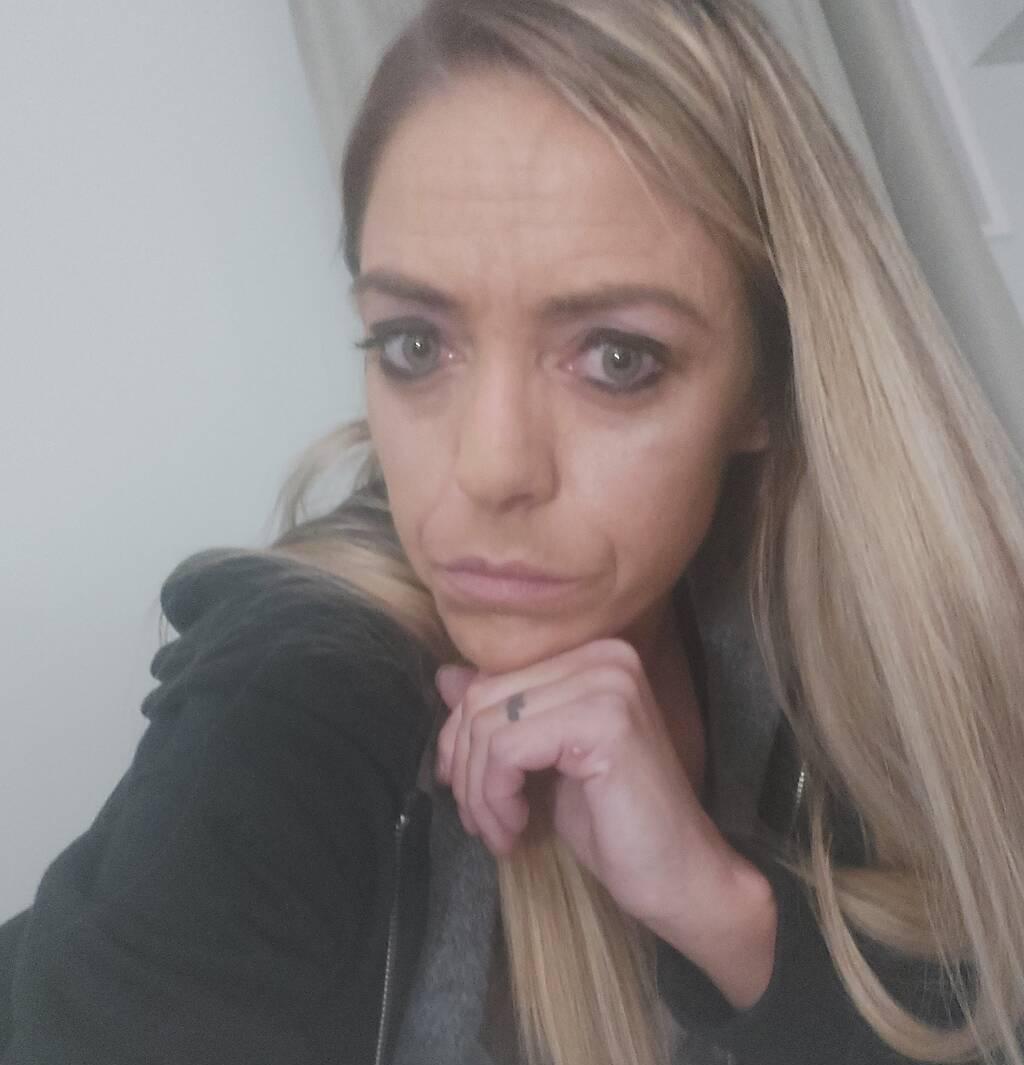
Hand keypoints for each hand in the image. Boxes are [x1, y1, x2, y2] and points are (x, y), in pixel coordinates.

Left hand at [434, 638, 776, 1004]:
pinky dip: (496, 798)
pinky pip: (508, 750)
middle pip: (482, 699)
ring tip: (500, 832)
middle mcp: (605, 657)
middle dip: (465, 769)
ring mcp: (608, 684)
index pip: (490, 680)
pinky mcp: (605, 722)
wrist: (680, 878)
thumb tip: (445, 677)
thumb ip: (502, 715)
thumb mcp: (541, 762)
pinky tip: (516, 831)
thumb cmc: (613, 824)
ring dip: (479, 793)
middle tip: (481, 822)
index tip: (466, 791)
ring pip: (488, 726)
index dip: (459, 739)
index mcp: (592, 657)